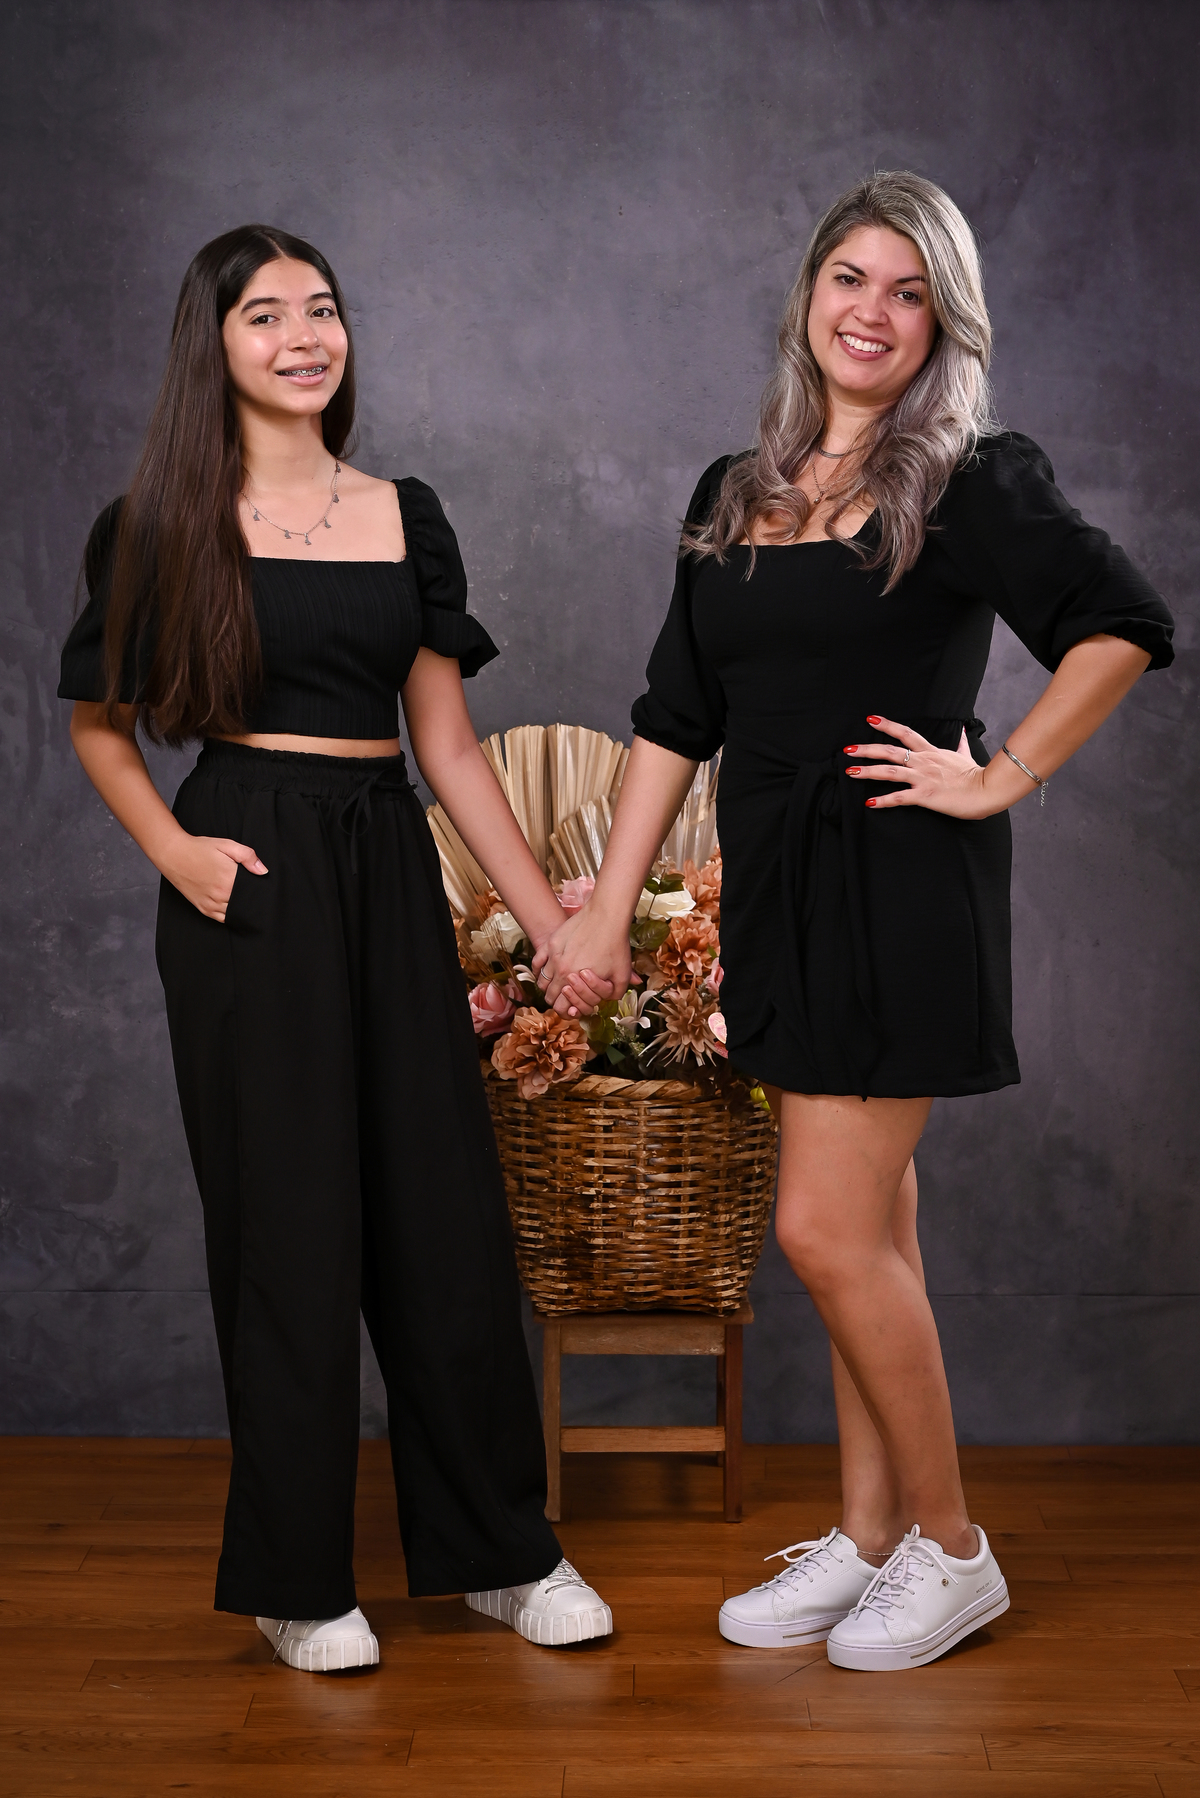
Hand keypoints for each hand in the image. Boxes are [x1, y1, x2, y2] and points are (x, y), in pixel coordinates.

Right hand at [161, 835, 267, 920]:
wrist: (173, 854)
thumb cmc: (199, 848)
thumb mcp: (226, 845)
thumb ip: (247, 856)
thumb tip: (263, 871)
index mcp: (229, 879)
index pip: (253, 892)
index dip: (259, 890)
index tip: (263, 889)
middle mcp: (220, 895)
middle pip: (245, 904)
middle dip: (251, 900)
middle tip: (255, 895)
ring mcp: (210, 903)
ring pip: (234, 913)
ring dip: (241, 909)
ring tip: (245, 902)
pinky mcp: (202, 908)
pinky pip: (221, 918)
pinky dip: (229, 915)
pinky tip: (233, 908)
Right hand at [534, 903, 632, 1015]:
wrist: (607, 917)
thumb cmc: (615, 945)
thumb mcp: (621, 976)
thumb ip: (613, 994)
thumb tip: (604, 1001)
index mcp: (574, 982)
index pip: (561, 1008)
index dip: (567, 1012)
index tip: (574, 1009)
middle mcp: (559, 971)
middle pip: (549, 996)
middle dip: (558, 1001)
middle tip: (569, 998)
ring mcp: (552, 956)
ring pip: (542, 982)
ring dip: (549, 987)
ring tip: (560, 985)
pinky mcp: (551, 943)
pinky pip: (537, 963)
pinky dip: (539, 971)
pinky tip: (547, 971)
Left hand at [845, 717, 993, 818]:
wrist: (986, 790)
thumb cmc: (976, 776)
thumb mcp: (965, 755)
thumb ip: (961, 742)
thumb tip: (963, 730)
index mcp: (931, 752)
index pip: (905, 733)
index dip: (887, 725)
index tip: (870, 719)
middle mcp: (923, 762)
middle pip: (890, 751)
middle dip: (866, 749)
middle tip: (847, 749)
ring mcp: (923, 778)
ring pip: (889, 771)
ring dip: (867, 771)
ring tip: (850, 771)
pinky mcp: (925, 796)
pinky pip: (899, 798)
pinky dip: (883, 800)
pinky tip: (869, 803)